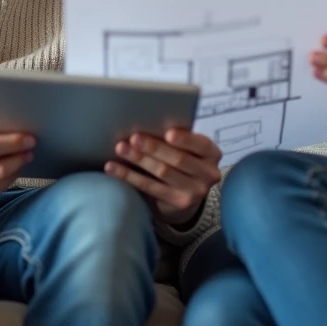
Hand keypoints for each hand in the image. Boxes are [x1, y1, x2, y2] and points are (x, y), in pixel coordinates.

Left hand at [104, 129, 221, 225]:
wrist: (188, 194)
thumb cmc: (183, 159)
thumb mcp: (188, 148)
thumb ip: (178, 138)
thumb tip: (148, 122)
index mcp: (212, 154)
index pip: (200, 144)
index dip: (185, 139)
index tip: (167, 133)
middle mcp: (208, 174)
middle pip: (178, 159)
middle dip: (154, 147)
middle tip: (134, 138)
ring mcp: (195, 192)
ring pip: (162, 172)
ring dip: (139, 159)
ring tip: (120, 148)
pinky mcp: (178, 203)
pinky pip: (150, 187)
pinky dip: (129, 176)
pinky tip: (113, 168)